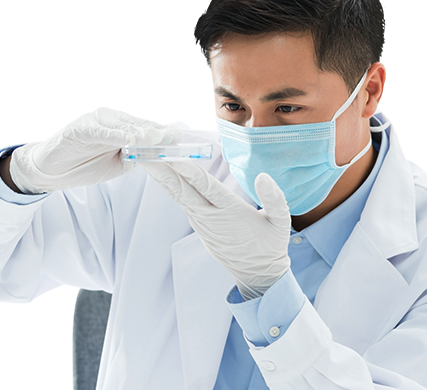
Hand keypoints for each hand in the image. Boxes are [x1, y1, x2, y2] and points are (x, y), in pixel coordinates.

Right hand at [9, 107, 182, 193]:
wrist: (54, 171)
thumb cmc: (88, 164)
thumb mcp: (120, 164)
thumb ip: (138, 156)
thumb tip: (160, 155)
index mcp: (123, 126)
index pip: (148, 128)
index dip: (164, 133)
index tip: (181, 139)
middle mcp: (111, 119)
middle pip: (138, 124)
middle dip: (156, 132)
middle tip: (173, 137)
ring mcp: (94, 121)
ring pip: (121, 125)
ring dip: (139, 132)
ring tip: (155, 137)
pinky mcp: (78, 128)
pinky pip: (99, 132)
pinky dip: (114, 135)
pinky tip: (126, 139)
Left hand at [141, 161, 290, 300]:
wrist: (258, 274)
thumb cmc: (271, 245)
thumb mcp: (282, 222)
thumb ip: (275, 198)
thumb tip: (263, 176)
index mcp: (231, 212)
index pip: (206, 187)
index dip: (188, 171)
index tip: (173, 156)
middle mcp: (211, 217)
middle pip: (182, 190)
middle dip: (163, 171)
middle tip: (145, 153)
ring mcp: (202, 222)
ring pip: (178, 196)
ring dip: (162, 177)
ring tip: (146, 159)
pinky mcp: (199, 225)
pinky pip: (182, 202)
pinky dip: (171, 187)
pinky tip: (162, 174)